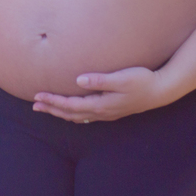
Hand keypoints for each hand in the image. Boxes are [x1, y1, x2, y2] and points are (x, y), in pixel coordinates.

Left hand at [32, 67, 173, 123]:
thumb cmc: (142, 81)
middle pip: (71, 113)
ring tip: (47, 108)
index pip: (70, 105)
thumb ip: (100, 80)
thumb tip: (78, 80)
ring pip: (78, 117)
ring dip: (61, 112)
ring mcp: (107, 113)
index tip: (37, 96)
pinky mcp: (112, 111)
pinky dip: (75, 115)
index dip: (53, 101)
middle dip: (52, 109)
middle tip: (34, 105)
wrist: (161, 91)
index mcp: (101, 104)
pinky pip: (87, 116)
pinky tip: (73, 113)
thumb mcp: (121, 78)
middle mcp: (102, 112)